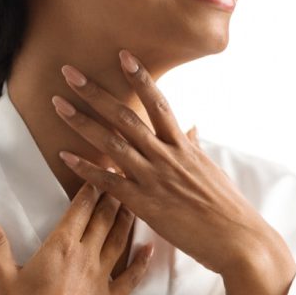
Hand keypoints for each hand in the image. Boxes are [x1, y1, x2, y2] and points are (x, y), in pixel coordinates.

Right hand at [0, 183, 153, 294]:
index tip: (102, 167)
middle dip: (115, 193)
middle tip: (126, 174)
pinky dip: (143, 261)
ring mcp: (102, 277)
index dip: (92, 185)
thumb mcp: (1, 276)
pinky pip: (132, 275)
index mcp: (61, 246)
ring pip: (120, 239)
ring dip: (129, 217)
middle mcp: (86, 256)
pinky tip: (151, 247)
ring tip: (137, 199)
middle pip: (105, 217)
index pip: (81, 208)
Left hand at [52, 51, 293, 284]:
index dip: (140, 78)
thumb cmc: (227, 207)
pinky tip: (64, 154)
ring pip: (112, 143)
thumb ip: (194, 148)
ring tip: (59, 104)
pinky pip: (109, 182)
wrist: (236, 238)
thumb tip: (192, 128)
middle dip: (96, 93)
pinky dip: (86, 168)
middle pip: (126, 117)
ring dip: (83, 122)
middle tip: (71, 73)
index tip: (123, 55)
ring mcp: (155, 178)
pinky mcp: (145, 204)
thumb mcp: (211, 170)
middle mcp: (167, 156)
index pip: (159, 104)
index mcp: (184, 147)